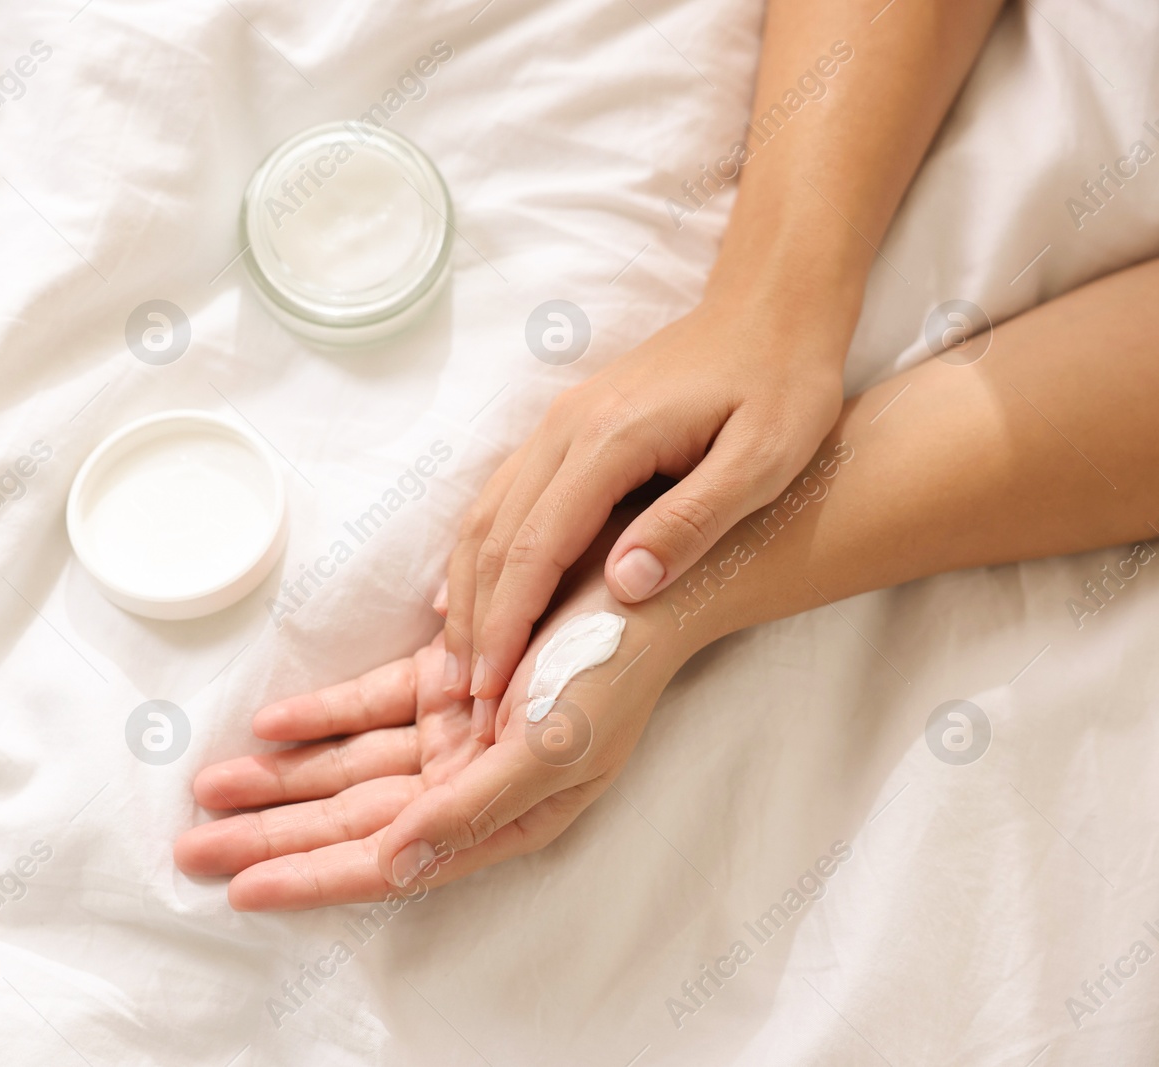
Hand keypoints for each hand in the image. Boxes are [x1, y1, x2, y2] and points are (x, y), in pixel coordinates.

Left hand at [175, 514, 698, 909]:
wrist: (649, 585)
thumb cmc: (614, 672)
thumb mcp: (551, 749)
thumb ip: (469, 811)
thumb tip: (392, 862)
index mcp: (497, 817)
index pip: (386, 862)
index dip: (313, 876)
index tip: (243, 890)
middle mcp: (468, 783)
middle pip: (350, 819)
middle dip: (271, 836)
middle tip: (194, 849)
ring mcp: (455, 729)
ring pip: (348, 764)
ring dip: (279, 776)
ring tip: (210, 789)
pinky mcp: (448, 675)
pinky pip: (369, 703)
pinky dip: (321, 714)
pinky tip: (270, 725)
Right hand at [444, 291, 845, 707]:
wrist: (769, 305)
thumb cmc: (782, 383)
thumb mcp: (765, 459)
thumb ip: (694, 521)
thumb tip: (627, 585)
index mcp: (609, 442)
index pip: (536, 548)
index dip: (509, 624)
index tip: (494, 689)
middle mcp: (565, 430)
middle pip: (496, 538)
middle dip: (476, 622)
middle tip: (466, 698)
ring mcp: (557, 424)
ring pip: (487, 517)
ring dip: (467, 592)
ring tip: (460, 663)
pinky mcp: (565, 427)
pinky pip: (502, 497)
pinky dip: (479, 553)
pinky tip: (467, 593)